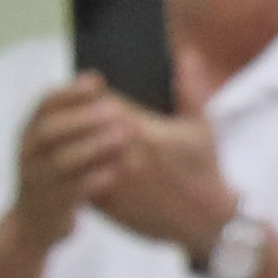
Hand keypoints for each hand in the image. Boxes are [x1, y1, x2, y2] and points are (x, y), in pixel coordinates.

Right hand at [5, 74, 126, 246]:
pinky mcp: (50, 207)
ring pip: (61, 161)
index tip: (99, 82)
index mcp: (30, 133)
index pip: (44, 104)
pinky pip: (72, 192)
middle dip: (83, 117)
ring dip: (94, 146)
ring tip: (124, 136)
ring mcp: (37, 182)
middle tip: (116, 109)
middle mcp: (28, 155)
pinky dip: (95, 180)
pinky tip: (117, 171)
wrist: (31, 225)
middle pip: (50, 130)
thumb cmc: (55, 175)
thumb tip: (102, 83)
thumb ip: (73, 119)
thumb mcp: (54, 145)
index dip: (70, 91)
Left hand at [76, 95, 236, 254]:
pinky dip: (75, 170)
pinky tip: (79, 164)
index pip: (99, 102)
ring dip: (72, 144)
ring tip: (75, 139)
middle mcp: (121, 156)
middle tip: (79, 114)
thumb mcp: (202, 127)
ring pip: (73, 153)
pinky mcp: (104, 204)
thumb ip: (190, 89)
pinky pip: (75, 179)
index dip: (93, 95)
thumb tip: (186, 55)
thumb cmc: (204, 170)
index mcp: (142, 132)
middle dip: (78, 118)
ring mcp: (109, 181)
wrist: (205, 222)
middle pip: (80, 126)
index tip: (94, 92)